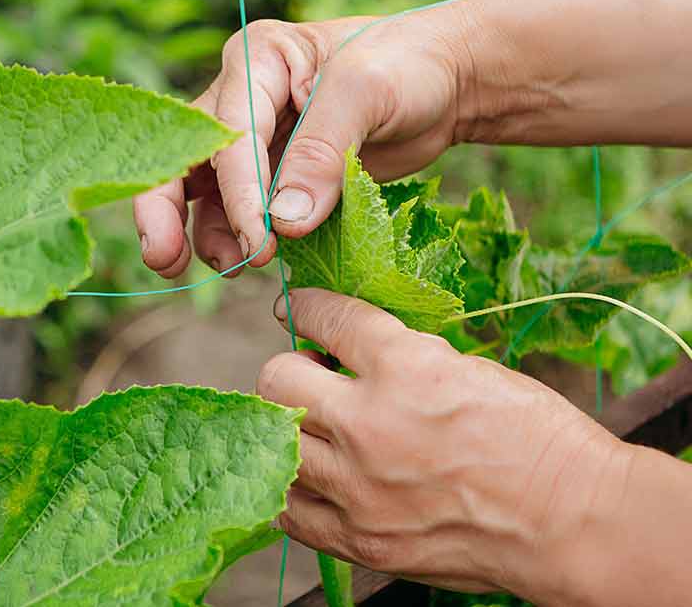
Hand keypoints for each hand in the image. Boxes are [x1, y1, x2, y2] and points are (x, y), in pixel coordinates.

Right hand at [132, 6, 472, 277]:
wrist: (447, 85)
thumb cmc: (410, 65)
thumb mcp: (367, 93)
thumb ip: (323, 153)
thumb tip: (284, 222)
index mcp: (258, 61)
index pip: (228, 133)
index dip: (235, 192)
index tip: (258, 242)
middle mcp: (240, 100)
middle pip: (183, 159)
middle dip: (165, 211)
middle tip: (165, 259)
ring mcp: (252, 142)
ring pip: (202, 195)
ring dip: (208, 235)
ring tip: (238, 267)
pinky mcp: (270, 178)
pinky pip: (236, 214)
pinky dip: (238, 242)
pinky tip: (255, 262)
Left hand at [259, 288, 631, 599]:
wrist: (572, 523)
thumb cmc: (538, 440)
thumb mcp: (471, 369)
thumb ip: (403, 358)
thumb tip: (350, 349)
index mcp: (406, 368)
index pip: (327, 319)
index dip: (308, 308)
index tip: (299, 309)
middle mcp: (370, 425)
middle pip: (277, 379)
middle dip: (291, 369)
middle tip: (315, 377)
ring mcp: (359, 488)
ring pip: (275, 442)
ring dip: (291, 428)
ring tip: (319, 429)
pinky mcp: (359, 539)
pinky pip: (288, 509)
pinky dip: (294, 488)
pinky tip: (316, 477)